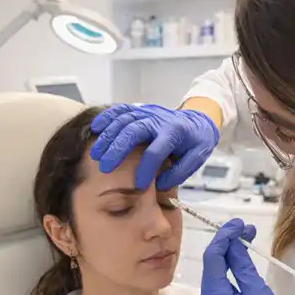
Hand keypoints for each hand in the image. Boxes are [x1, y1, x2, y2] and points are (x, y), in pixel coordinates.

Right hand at [90, 104, 218, 189]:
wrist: (198, 120)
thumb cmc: (196, 142)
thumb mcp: (197, 158)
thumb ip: (179, 172)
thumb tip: (158, 185)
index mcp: (174, 133)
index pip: (156, 151)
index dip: (146, 169)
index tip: (139, 185)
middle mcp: (158, 120)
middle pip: (134, 131)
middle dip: (117, 149)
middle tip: (104, 167)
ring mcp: (148, 112)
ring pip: (123, 120)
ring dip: (107, 136)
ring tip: (96, 155)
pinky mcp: (140, 110)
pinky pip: (121, 109)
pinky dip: (107, 117)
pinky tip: (95, 128)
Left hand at [201, 219, 294, 294]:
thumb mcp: (257, 292)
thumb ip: (242, 265)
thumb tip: (233, 241)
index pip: (212, 259)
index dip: (224, 237)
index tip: (238, 223)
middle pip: (211, 262)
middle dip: (226, 241)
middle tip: (245, 227)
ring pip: (216, 267)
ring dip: (229, 249)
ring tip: (247, 234)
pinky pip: (221, 276)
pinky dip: (230, 262)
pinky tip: (241, 251)